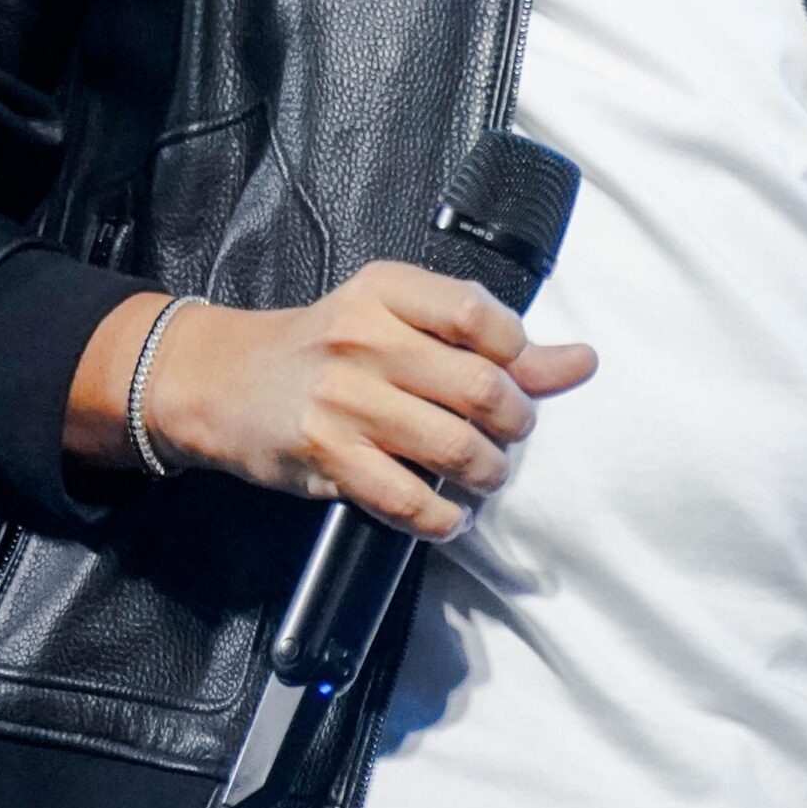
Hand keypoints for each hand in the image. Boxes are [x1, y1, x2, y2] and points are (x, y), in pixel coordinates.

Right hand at [66, 265, 596, 542]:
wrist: (225, 380)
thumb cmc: (328, 347)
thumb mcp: (400, 321)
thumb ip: (490, 341)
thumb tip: (581, 362)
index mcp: (387, 289)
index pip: (481, 316)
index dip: (521, 354)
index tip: (522, 376)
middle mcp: (365, 337)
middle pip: (480, 386)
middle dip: (515, 422)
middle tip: (510, 434)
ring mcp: (343, 399)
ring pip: (452, 445)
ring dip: (487, 473)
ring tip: (486, 475)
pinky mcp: (326, 456)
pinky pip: (405, 498)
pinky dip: (441, 518)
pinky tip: (448, 516)